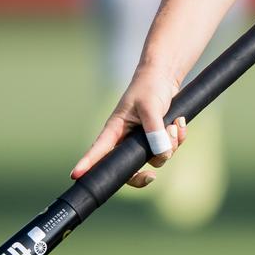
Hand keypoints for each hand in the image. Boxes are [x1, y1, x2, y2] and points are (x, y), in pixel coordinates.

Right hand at [71, 67, 187, 188]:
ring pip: (155, 158)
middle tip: (151, 176)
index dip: (88, 163)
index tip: (75, 175)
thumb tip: (162, 153)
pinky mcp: (157, 140)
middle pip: (128, 169)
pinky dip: (178, 139)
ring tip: (173, 124)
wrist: (164, 78)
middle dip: (142, 174)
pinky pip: (169, 150)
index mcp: (115, 129)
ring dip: (170, 144)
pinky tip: (179, 123)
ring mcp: (142, 142)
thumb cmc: (149, 87)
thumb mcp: (150, 106)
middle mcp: (126, 140)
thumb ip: (154, 129)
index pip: (99, 149)